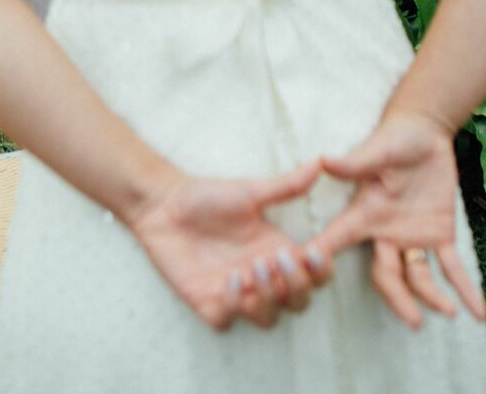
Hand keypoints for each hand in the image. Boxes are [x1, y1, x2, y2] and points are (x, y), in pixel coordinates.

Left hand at [129, 162, 329, 330]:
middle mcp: (261, 277)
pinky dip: (234, 306)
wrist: (163, 203)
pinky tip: (229, 278)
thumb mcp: (250, 191)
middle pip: (298, 302)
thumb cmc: (207, 196)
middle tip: (282, 259)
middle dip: (297, 286)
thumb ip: (286, 186)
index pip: (314, 275)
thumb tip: (319, 164)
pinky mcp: (207, 302)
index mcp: (277, 251)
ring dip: (268, 298)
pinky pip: (227, 320)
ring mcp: (236, 293)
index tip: (315, 250)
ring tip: (256, 266)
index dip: (322, 270)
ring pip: (268, 318)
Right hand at [316, 112, 485, 328]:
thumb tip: (324, 160)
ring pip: (420, 276)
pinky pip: (452, 267)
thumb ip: (355, 162)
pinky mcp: (440, 234)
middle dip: (399, 299)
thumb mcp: (378, 149)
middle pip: (388, 274)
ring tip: (449, 311)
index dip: (323, 258)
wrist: (425, 132)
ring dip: (433, 297)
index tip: (306, 280)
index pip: (339, 239)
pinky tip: (478, 313)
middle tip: (413, 321)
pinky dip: (466, 290)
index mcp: (366, 213)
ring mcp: (414, 237)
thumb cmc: (395, 137)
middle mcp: (387, 233)